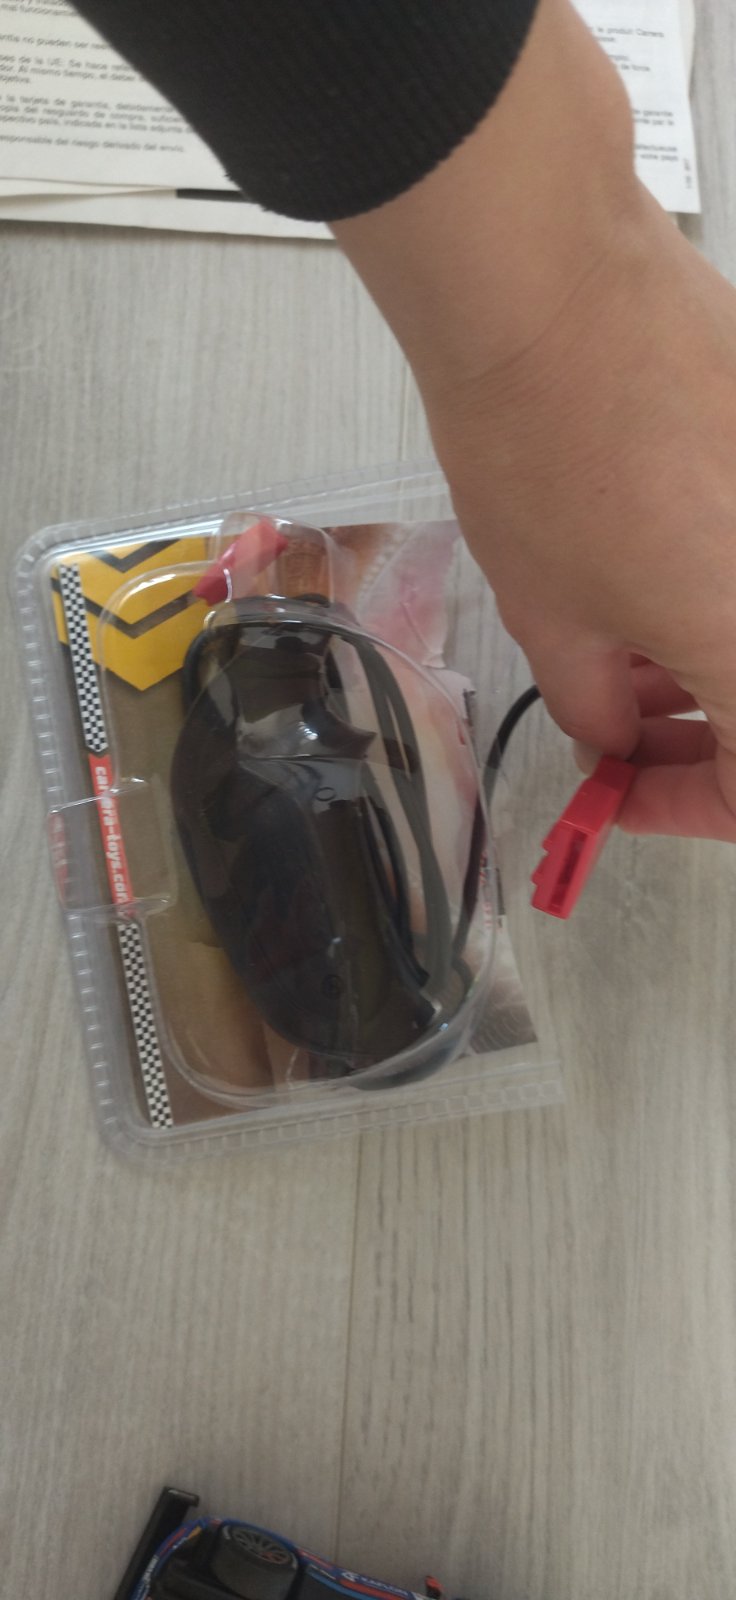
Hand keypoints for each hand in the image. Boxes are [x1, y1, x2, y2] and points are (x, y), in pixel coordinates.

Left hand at [334, 0, 735, 839]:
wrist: (556, 289)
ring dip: (701, 662)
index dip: (683, 807)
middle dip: (692, 733)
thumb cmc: (543, 447)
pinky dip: (711, 587)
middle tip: (615, 729)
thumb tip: (614, 734)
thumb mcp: (549, 616)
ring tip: (613, 650)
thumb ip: (596, 704)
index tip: (619, 791)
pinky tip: (641, 575)